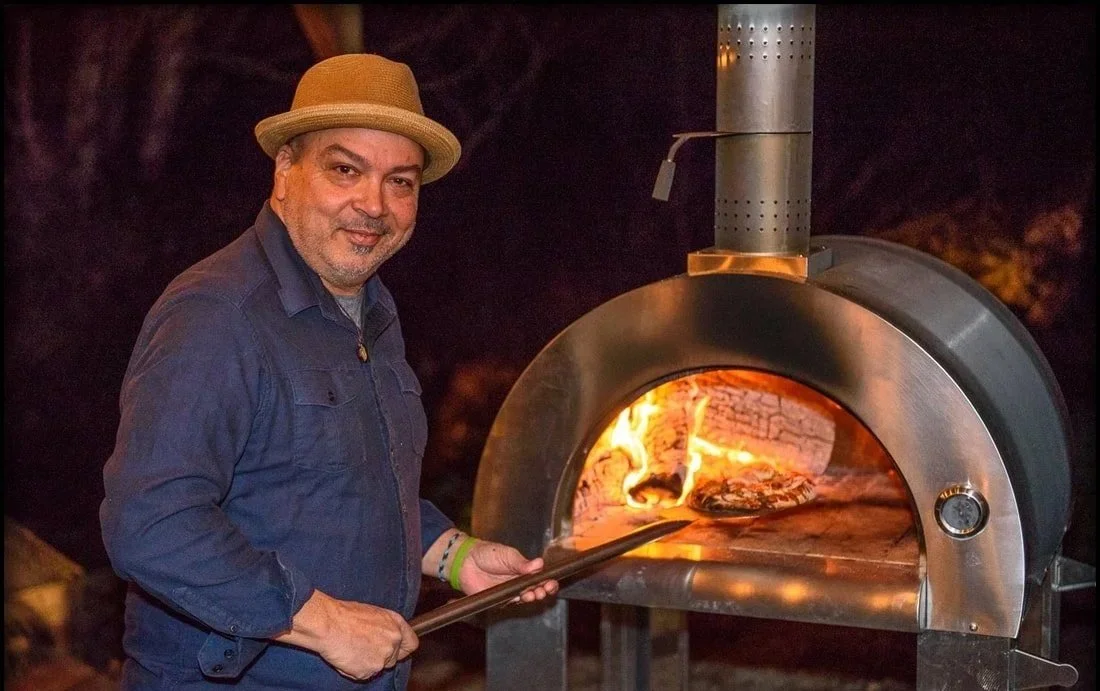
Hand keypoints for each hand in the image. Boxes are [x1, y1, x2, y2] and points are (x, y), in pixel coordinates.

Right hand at [275, 589, 417, 680]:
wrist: (328, 624)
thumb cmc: (345, 615)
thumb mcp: (374, 614)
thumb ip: (385, 627)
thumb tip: (386, 635)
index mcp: (395, 624)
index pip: (411, 644)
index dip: (403, 649)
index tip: (397, 651)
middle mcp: (393, 641)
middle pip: (393, 658)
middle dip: (380, 656)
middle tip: (362, 647)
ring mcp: (382, 657)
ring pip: (378, 667)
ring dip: (367, 663)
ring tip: (352, 649)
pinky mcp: (369, 670)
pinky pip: (364, 674)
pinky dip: (355, 669)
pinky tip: (347, 656)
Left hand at [458, 540, 558, 602]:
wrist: (466, 561)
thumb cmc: (487, 554)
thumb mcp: (507, 555)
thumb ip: (522, 563)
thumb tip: (540, 564)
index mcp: (523, 570)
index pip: (540, 578)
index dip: (548, 581)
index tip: (551, 581)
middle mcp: (518, 582)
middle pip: (536, 590)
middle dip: (543, 591)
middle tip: (544, 589)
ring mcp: (509, 591)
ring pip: (526, 598)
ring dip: (532, 597)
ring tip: (535, 593)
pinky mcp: (499, 599)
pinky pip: (511, 603)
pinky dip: (518, 601)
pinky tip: (523, 597)